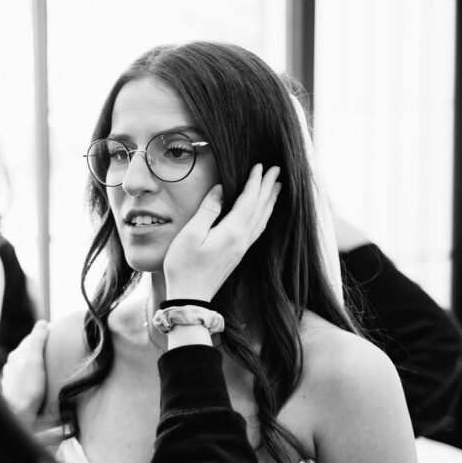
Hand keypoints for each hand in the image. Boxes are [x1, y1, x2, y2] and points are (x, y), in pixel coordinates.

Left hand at [1, 320, 49, 426]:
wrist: (18, 415)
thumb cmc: (27, 388)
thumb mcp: (35, 361)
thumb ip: (38, 341)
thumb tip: (43, 322)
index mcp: (15, 356)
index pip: (30, 339)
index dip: (43, 334)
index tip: (56, 331)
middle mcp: (11, 366)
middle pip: (28, 352)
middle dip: (40, 349)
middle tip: (56, 347)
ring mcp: (12, 379)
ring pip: (26, 366)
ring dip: (37, 363)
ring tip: (51, 364)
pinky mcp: (16, 391)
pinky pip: (27, 379)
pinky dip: (34, 376)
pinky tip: (42, 381)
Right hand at [163, 164, 280, 300]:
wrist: (191, 297)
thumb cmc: (184, 266)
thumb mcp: (190, 234)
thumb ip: (208, 210)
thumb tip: (220, 190)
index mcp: (232, 231)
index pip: (249, 200)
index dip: (255, 182)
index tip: (261, 165)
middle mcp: (242, 239)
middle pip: (260, 208)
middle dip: (268, 188)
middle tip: (277, 170)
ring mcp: (242, 248)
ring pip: (262, 219)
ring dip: (270, 201)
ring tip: (277, 187)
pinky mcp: (238, 255)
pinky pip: (258, 230)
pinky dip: (264, 216)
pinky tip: (264, 213)